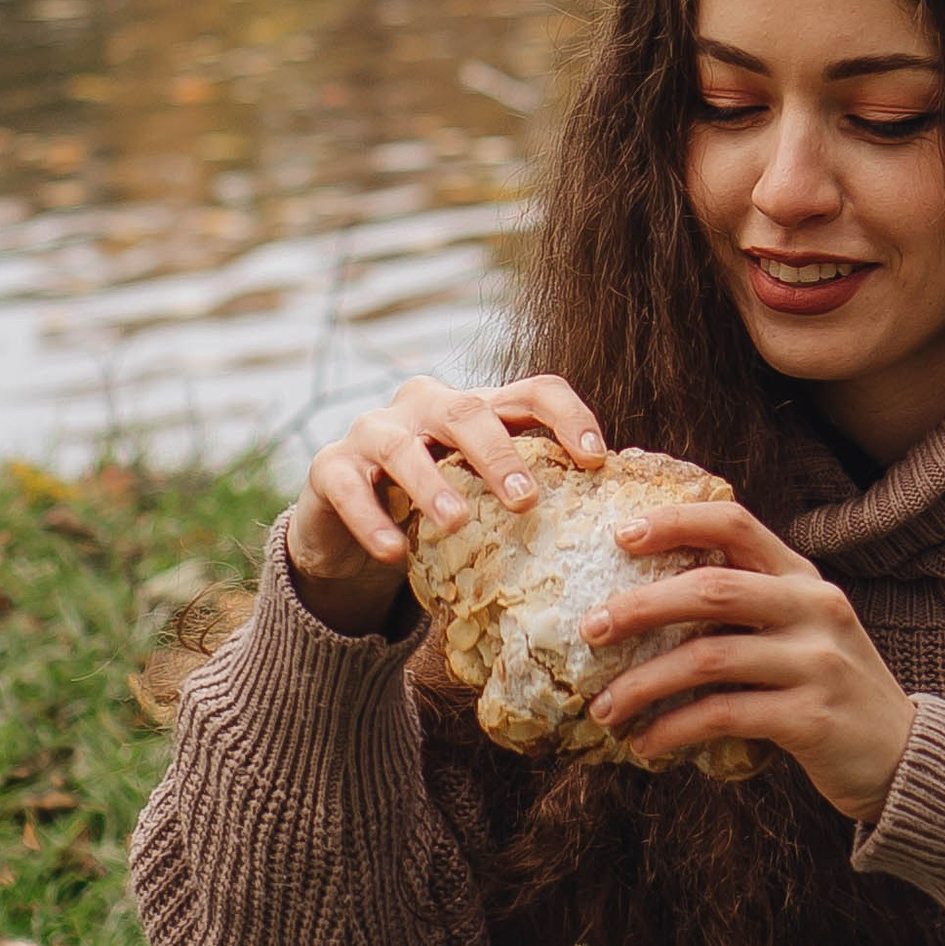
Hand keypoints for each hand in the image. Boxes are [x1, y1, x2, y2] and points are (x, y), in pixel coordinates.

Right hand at [284, 374, 608, 638]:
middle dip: (499, 454)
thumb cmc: (433, 508)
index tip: (597, 460)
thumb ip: (529, 493)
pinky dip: (372, 520)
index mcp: (477, 408)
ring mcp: (373, 433)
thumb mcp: (482, 495)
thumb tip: (614, 524)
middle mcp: (425, 406)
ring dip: (432, 485)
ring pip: (403, 446)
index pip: (533, 392)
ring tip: (456, 523)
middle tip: (526, 500)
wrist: (346, 529)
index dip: (569, 417)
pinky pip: (351, 489)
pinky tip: (393, 553)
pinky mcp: (330, 469)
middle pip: (467, 411)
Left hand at [581, 500, 917, 822]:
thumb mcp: (801, 632)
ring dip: (643, 684)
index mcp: (804, 579)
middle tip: (589, 630)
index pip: (736, 525)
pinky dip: (673, 730)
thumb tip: (645, 604)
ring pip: (708, 658)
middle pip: (712, 589)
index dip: (676, 521)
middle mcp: (815, 609)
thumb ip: (748, 609)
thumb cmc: (828, 690)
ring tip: (603, 709)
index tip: (621, 536)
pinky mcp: (812, 718)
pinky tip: (646, 745)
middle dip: (640, 607)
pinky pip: (723, 715)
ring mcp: (817, 662)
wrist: (901, 758)